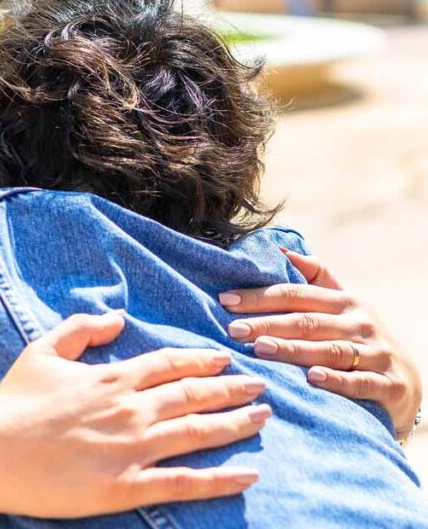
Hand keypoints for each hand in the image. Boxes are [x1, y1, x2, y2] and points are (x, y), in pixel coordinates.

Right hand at [0, 313, 268, 519]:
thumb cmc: (11, 403)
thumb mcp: (41, 352)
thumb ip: (80, 328)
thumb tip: (116, 317)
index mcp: (111, 377)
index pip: (170, 363)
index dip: (202, 360)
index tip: (225, 359)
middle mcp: (130, 409)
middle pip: (195, 395)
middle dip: (232, 389)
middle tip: (261, 386)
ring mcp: (132, 449)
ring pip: (199, 433)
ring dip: (237, 424)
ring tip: (263, 417)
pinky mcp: (125, 486)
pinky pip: (185, 482)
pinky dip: (221, 479)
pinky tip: (248, 474)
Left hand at [218, 249, 421, 439]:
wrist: (406, 383)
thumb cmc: (360, 338)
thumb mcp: (344, 305)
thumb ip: (317, 278)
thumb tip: (282, 250)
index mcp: (344, 302)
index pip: (296, 295)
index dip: (260, 296)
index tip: (225, 300)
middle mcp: (360, 323)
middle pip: (306, 321)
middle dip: (267, 323)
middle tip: (233, 328)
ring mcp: (376, 352)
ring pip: (330, 349)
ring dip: (293, 349)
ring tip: (261, 348)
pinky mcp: (389, 383)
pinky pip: (359, 381)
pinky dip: (336, 379)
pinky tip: (312, 378)